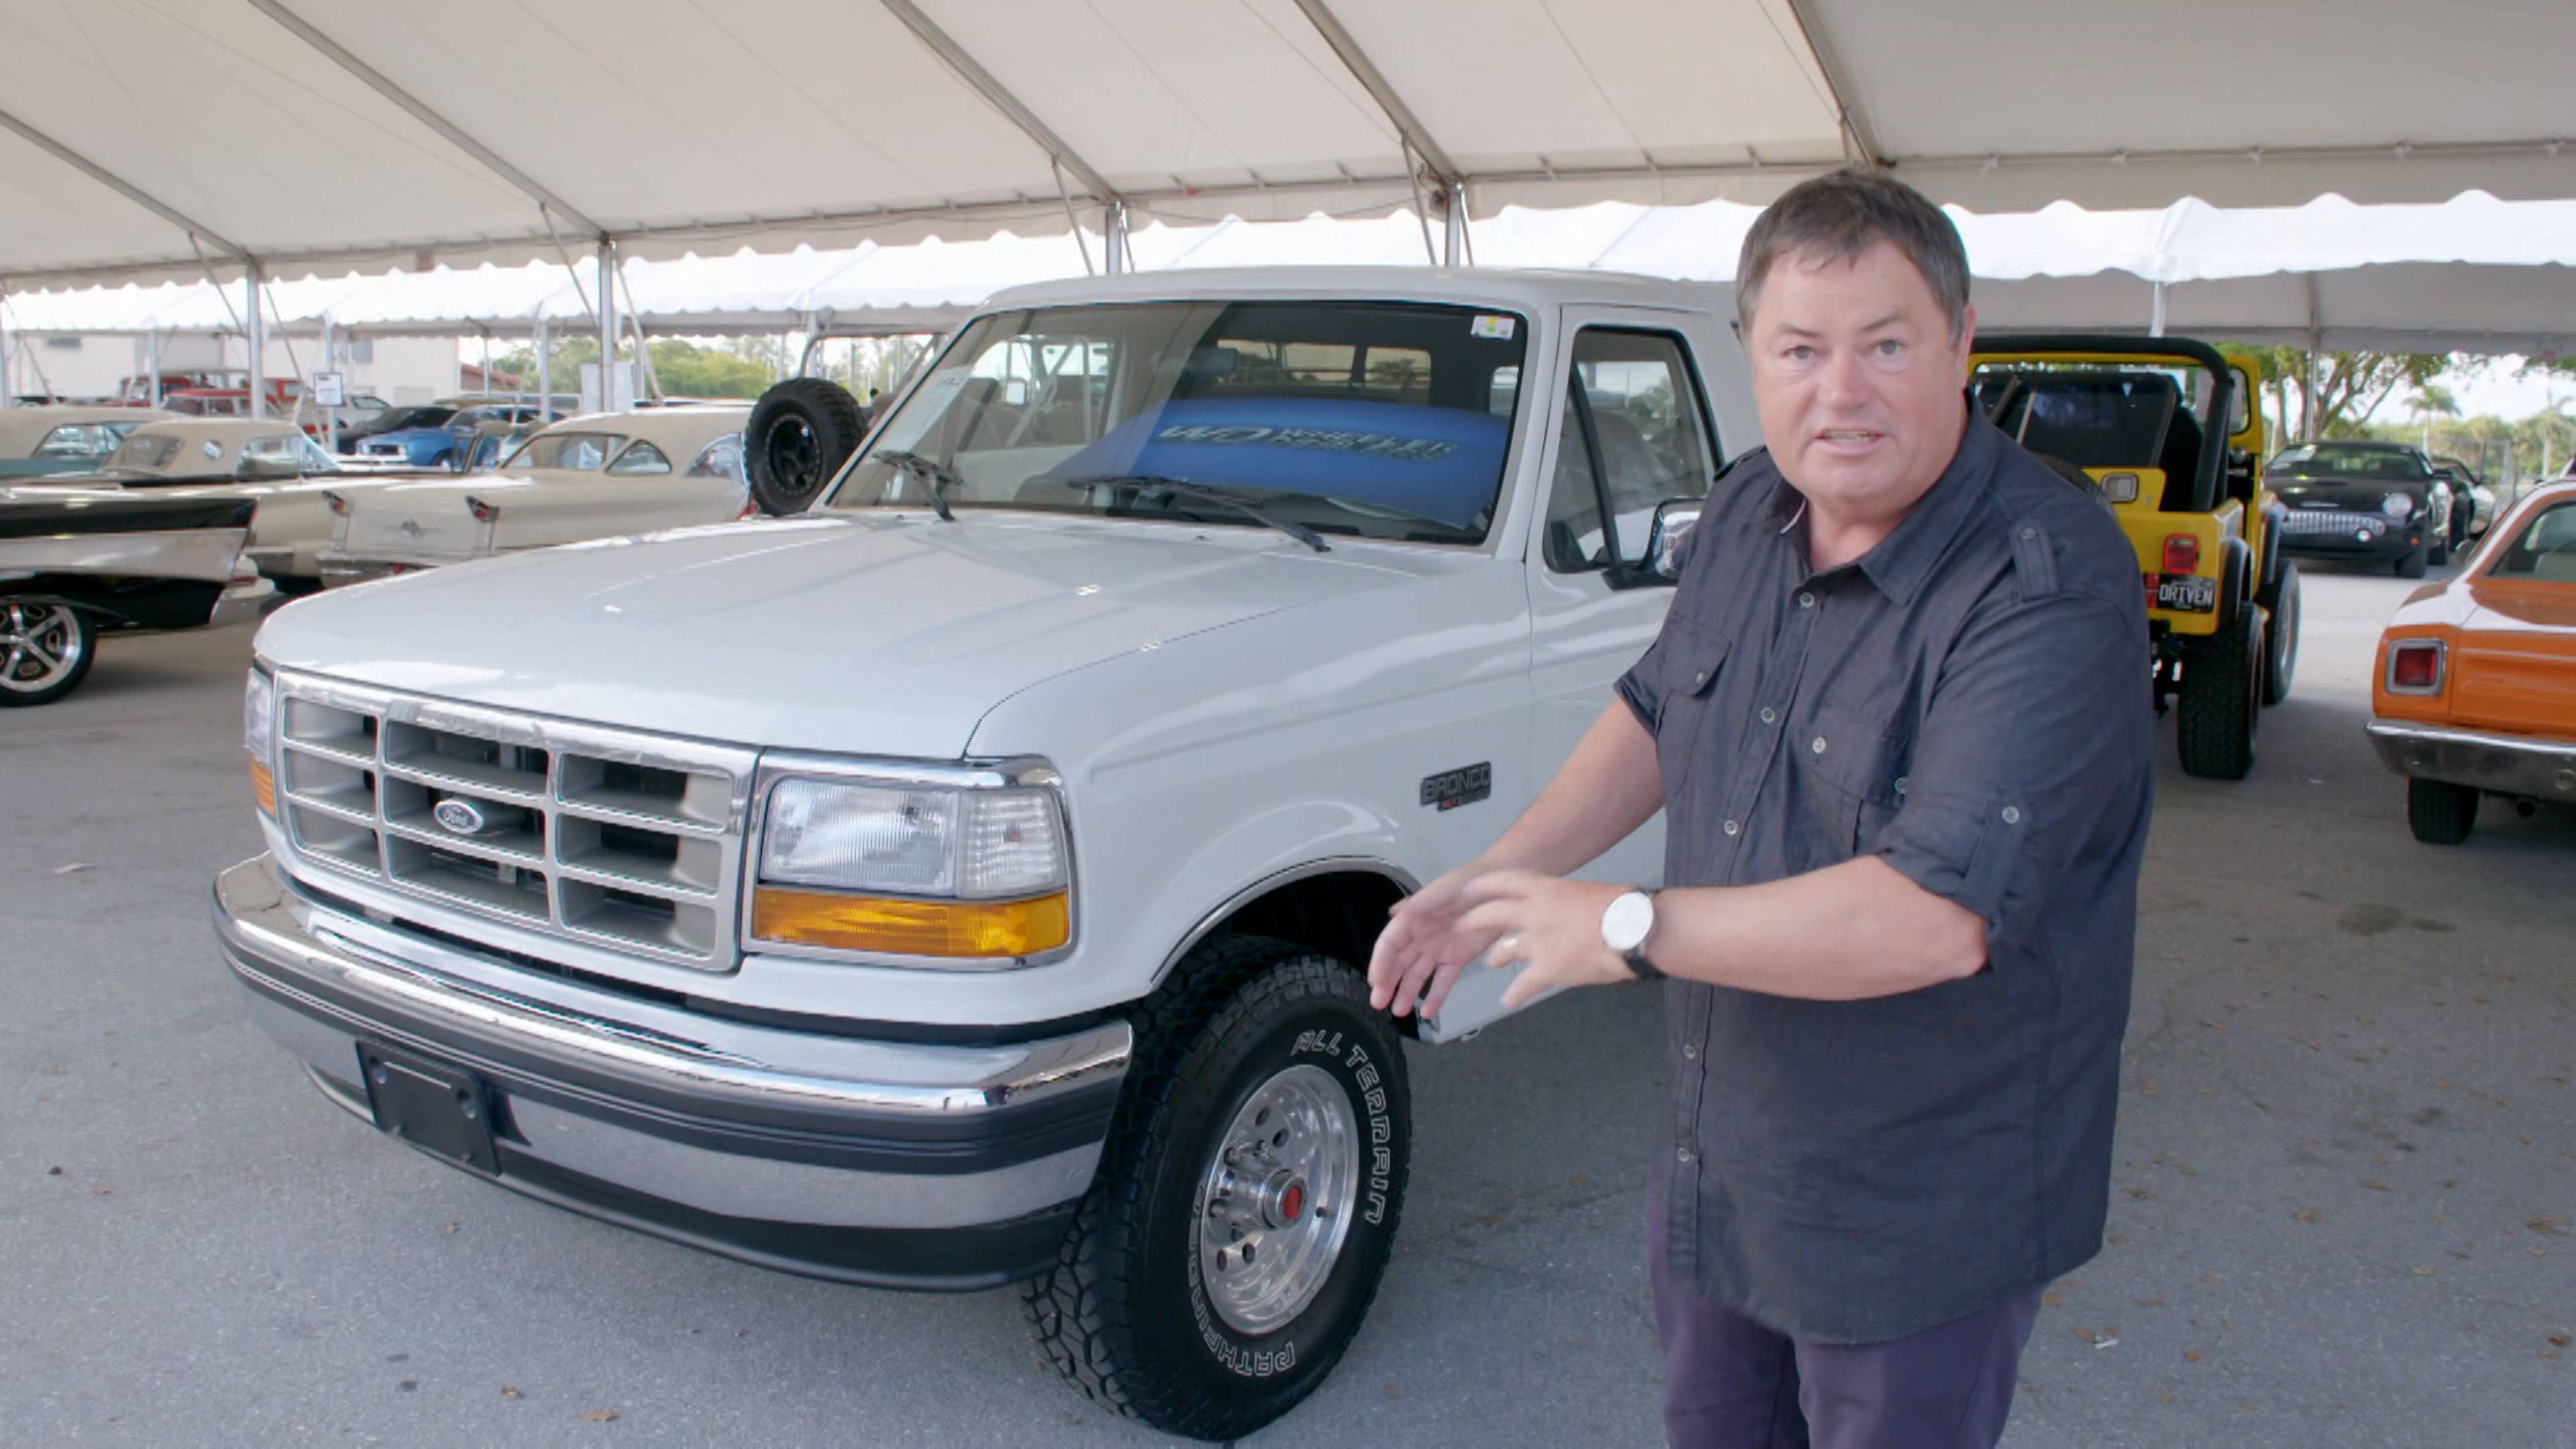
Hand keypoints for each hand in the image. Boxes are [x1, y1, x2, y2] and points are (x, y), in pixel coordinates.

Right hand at [1368, 860, 1506, 1018]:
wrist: (1503, 889)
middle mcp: (1421, 936)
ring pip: (1417, 975)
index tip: (1375, 982)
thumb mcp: (1444, 890)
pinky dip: (1436, 997)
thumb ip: (1419, 902)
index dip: (1380, 962)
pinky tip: (1427, 1012)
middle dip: (1388, 983)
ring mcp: (1438, 949)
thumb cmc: (1470, 884)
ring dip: (1406, 993)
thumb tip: (1393, 914)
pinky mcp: (1457, 959)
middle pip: (1399, 963)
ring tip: (1398, 1012)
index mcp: (1413, 918)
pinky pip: (1443, 981)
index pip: (1390, 943)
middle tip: (1378, 1003)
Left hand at [1455, 871, 1632, 1010]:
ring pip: (1501, 951)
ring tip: (1491, 962)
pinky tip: (1508, 1000)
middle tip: (1461, 927)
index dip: (1482, 886)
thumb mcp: (1587, 893)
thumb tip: (1565, 908)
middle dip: (1472, 922)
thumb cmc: (1622, 907)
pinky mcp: (1546, 970)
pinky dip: (1513, 995)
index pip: (1503, 882)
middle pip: (1490, 915)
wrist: (1634, 931)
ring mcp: (1536, 943)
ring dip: (1494, 957)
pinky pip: (1520, 986)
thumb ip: (1566, 901)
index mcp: (1546, 888)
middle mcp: (1533, 913)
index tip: (1467, 889)